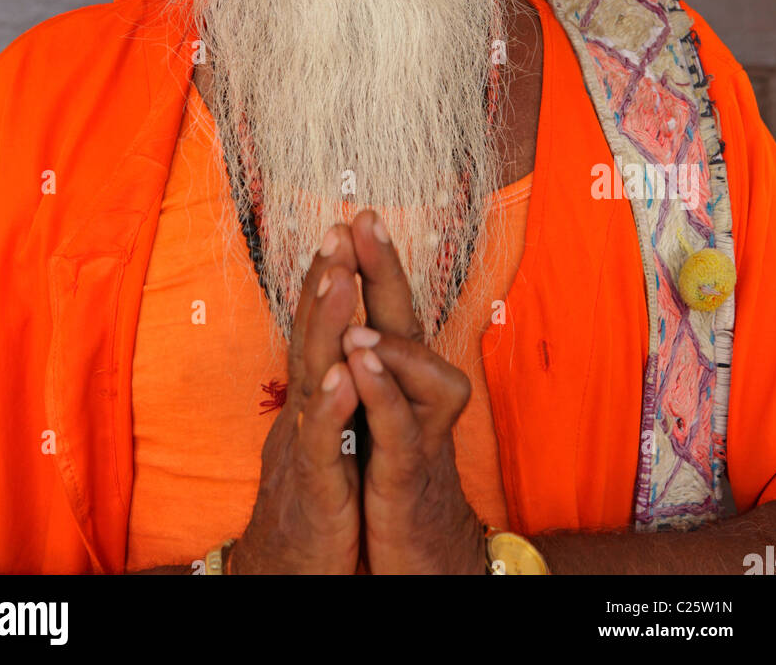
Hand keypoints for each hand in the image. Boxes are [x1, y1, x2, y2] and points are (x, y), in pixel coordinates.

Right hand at [231, 224, 361, 574]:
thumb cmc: (312, 503)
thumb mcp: (328, 438)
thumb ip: (333, 391)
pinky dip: (329, 408)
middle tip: (335, 230)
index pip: (318, 327)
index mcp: (312, 398)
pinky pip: (321, 444)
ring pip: (312, 376)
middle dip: (322, 281)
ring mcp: (304, 447)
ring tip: (338, 277)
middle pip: (309, 335)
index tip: (342, 227)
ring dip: (324, 325)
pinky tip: (342, 375)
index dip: (327, 279)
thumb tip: (343, 344)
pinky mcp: (314, 488)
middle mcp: (301, 412)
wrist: (286, 574)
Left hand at [343, 210, 484, 574]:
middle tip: (364, 220)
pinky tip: (358, 363)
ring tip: (353, 296)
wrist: (424, 560)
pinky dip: (381, 395)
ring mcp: (420, 435)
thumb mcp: (380, 421)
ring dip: (385, 334)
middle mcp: (418, 398)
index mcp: (401, 382)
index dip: (374, 265)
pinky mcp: (409, 478)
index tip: (353, 216)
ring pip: (416, 374)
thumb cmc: (399, 484)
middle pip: (408, 321)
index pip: (389, 311)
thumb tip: (351, 322)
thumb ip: (373, 373)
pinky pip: (401, 430)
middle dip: (386, 269)